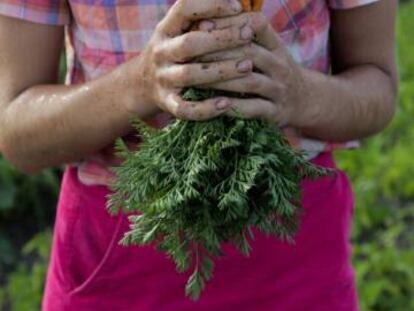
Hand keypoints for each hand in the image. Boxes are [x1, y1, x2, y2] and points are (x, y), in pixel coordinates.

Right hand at [124, 0, 255, 120]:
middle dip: (222, 38)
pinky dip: (206, 109)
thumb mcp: (179, 31)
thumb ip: (202, 19)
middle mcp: (161, 53)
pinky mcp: (167, 104)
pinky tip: (227, 104)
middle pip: (189, 44)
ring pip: (190, 75)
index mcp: (166, 29)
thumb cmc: (174, 52)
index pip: (185, 9)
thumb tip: (238, 6)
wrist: (143, 84)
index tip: (238, 7)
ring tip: (248, 66)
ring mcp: (163, 80)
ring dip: (221, 70)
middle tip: (248, 34)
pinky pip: (186, 109)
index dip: (211, 5)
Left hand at [195, 12, 308, 126]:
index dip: (230, 22)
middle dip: (217, 51)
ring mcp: (279, 89)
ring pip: (249, 81)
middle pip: (249, 52)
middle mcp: (279, 65)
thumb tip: (204, 19)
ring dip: (221, 79)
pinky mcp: (276, 112)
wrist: (305, 100)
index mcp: (275, 45)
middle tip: (189, 53)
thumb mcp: (268, 48)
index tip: (201, 24)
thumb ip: (244, 36)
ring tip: (195, 79)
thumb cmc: (274, 71)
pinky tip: (216, 105)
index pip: (256, 24)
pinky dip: (235, 107)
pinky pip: (254, 108)